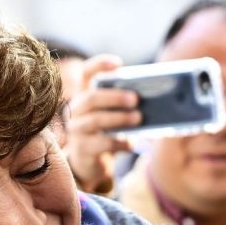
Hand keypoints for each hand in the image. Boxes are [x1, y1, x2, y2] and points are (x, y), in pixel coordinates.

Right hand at [64, 54, 139, 192]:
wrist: (89, 160)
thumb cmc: (105, 130)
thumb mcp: (111, 114)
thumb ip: (122, 104)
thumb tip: (150, 100)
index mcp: (84, 95)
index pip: (86, 73)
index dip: (99, 65)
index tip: (118, 63)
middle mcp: (75, 110)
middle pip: (91, 98)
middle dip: (115, 97)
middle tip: (135, 99)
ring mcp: (76, 130)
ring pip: (95, 120)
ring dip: (119, 118)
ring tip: (138, 118)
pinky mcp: (82, 149)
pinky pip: (101, 144)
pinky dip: (119, 143)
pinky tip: (131, 144)